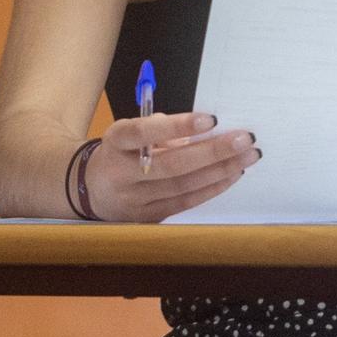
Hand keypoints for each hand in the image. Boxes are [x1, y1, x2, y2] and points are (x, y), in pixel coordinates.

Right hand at [82, 113, 260, 221]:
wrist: (90, 190)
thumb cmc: (120, 153)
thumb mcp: (129, 133)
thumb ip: (160, 129)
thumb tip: (205, 128)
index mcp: (114, 143)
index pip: (143, 133)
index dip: (177, 127)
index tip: (210, 119)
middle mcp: (121, 173)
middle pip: (171, 165)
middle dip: (213, 152)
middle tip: (244, 139)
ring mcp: (134, 200)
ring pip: (183, 186)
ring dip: (220, 171)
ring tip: (247, 156)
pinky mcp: (148, 217)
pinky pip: (186, 203)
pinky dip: (212, 188)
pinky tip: (232, 174)